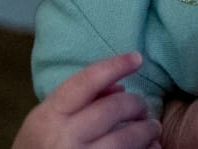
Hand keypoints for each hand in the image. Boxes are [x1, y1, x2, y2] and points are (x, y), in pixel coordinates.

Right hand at [12, 52, 160, 148]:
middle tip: (143, 108)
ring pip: (128, 137)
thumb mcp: (45, 123)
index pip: (86, 82)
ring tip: (152, 128)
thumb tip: (119, 86)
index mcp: (48, 118)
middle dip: (136, 104)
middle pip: (114, 107)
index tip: (137, 58)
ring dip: (147, 130)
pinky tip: (150, 148)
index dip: (115, 65)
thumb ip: (76, 102)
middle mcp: (64, 139)